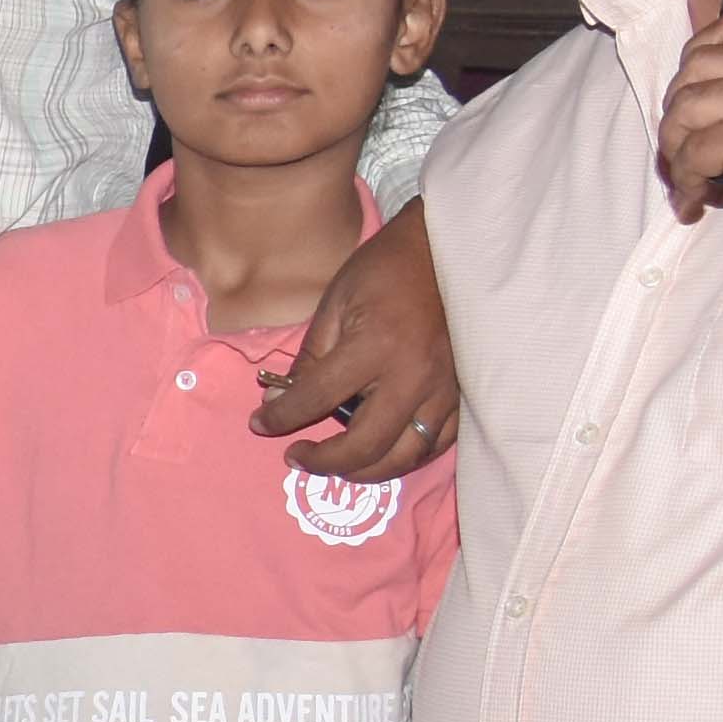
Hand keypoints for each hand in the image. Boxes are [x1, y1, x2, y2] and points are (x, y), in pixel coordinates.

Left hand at [248, 199, 459, 480]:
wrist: (449, 250)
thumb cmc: (385, 269)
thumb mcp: (335, 303)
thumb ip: (309, 359)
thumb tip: (279, 402)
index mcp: (376, 347)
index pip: (318, 398)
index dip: (280, 418)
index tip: (258, 423)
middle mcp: (414, 376)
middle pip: (365, 445)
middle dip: (323, 461)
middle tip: (296, 456)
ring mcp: (444, 389)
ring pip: (405, 455)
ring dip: (365, 471)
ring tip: (337, 463)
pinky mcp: (463, 393)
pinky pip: (437, 443)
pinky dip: (406, 456)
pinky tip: (381, 453)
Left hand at [652, 7, 722, 309]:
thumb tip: (689, 81)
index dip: (696, 58)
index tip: (693, 96)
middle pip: (697, 66)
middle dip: (678, 112)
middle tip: (687, 149)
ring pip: (685, 107)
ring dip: (675, 149)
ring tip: (693, 177)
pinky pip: (690, 151)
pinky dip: (685, 180)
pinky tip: (699, 198)